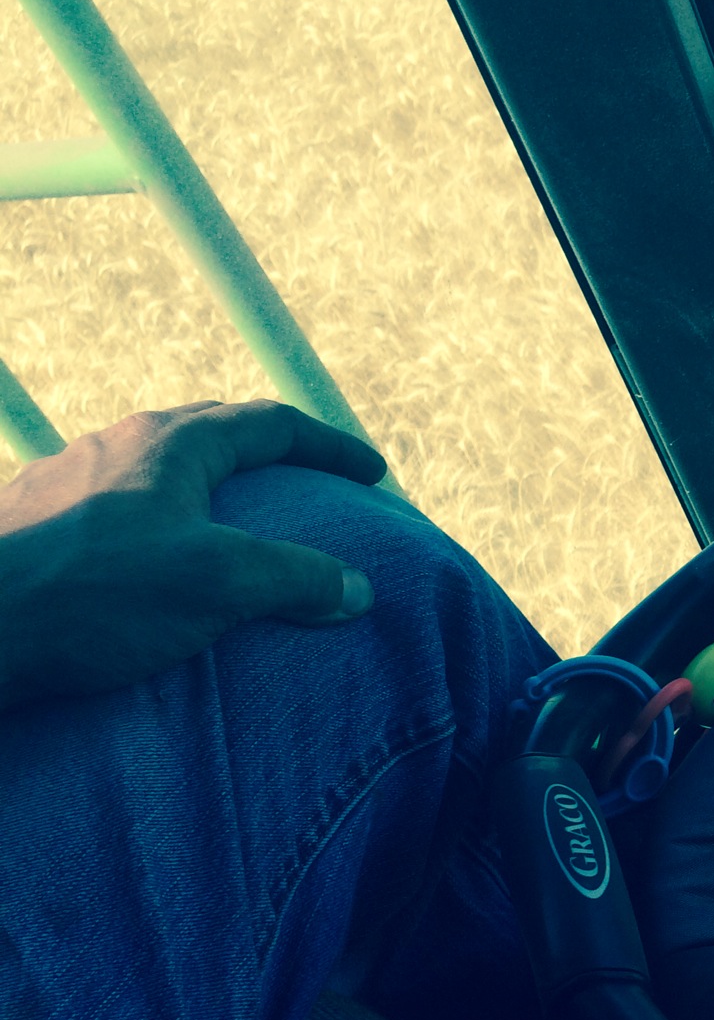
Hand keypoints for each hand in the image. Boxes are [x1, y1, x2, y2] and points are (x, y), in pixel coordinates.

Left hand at [0, 400, 386, 711]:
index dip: (330, 448)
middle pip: (210, 435)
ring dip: (207, 493)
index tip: (372, 474)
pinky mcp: (36, 525)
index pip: (271, 424)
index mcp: (170, 444)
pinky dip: (161, 528)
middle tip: (308, 489)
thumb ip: (296, 578)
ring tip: (233, 533)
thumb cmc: (94, 596)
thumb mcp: (218, 584)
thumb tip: (358, 588)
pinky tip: (154, 570)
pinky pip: (118, 512)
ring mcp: (68, 482)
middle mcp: (116, 446)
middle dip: (267, 457)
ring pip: (157, 473)